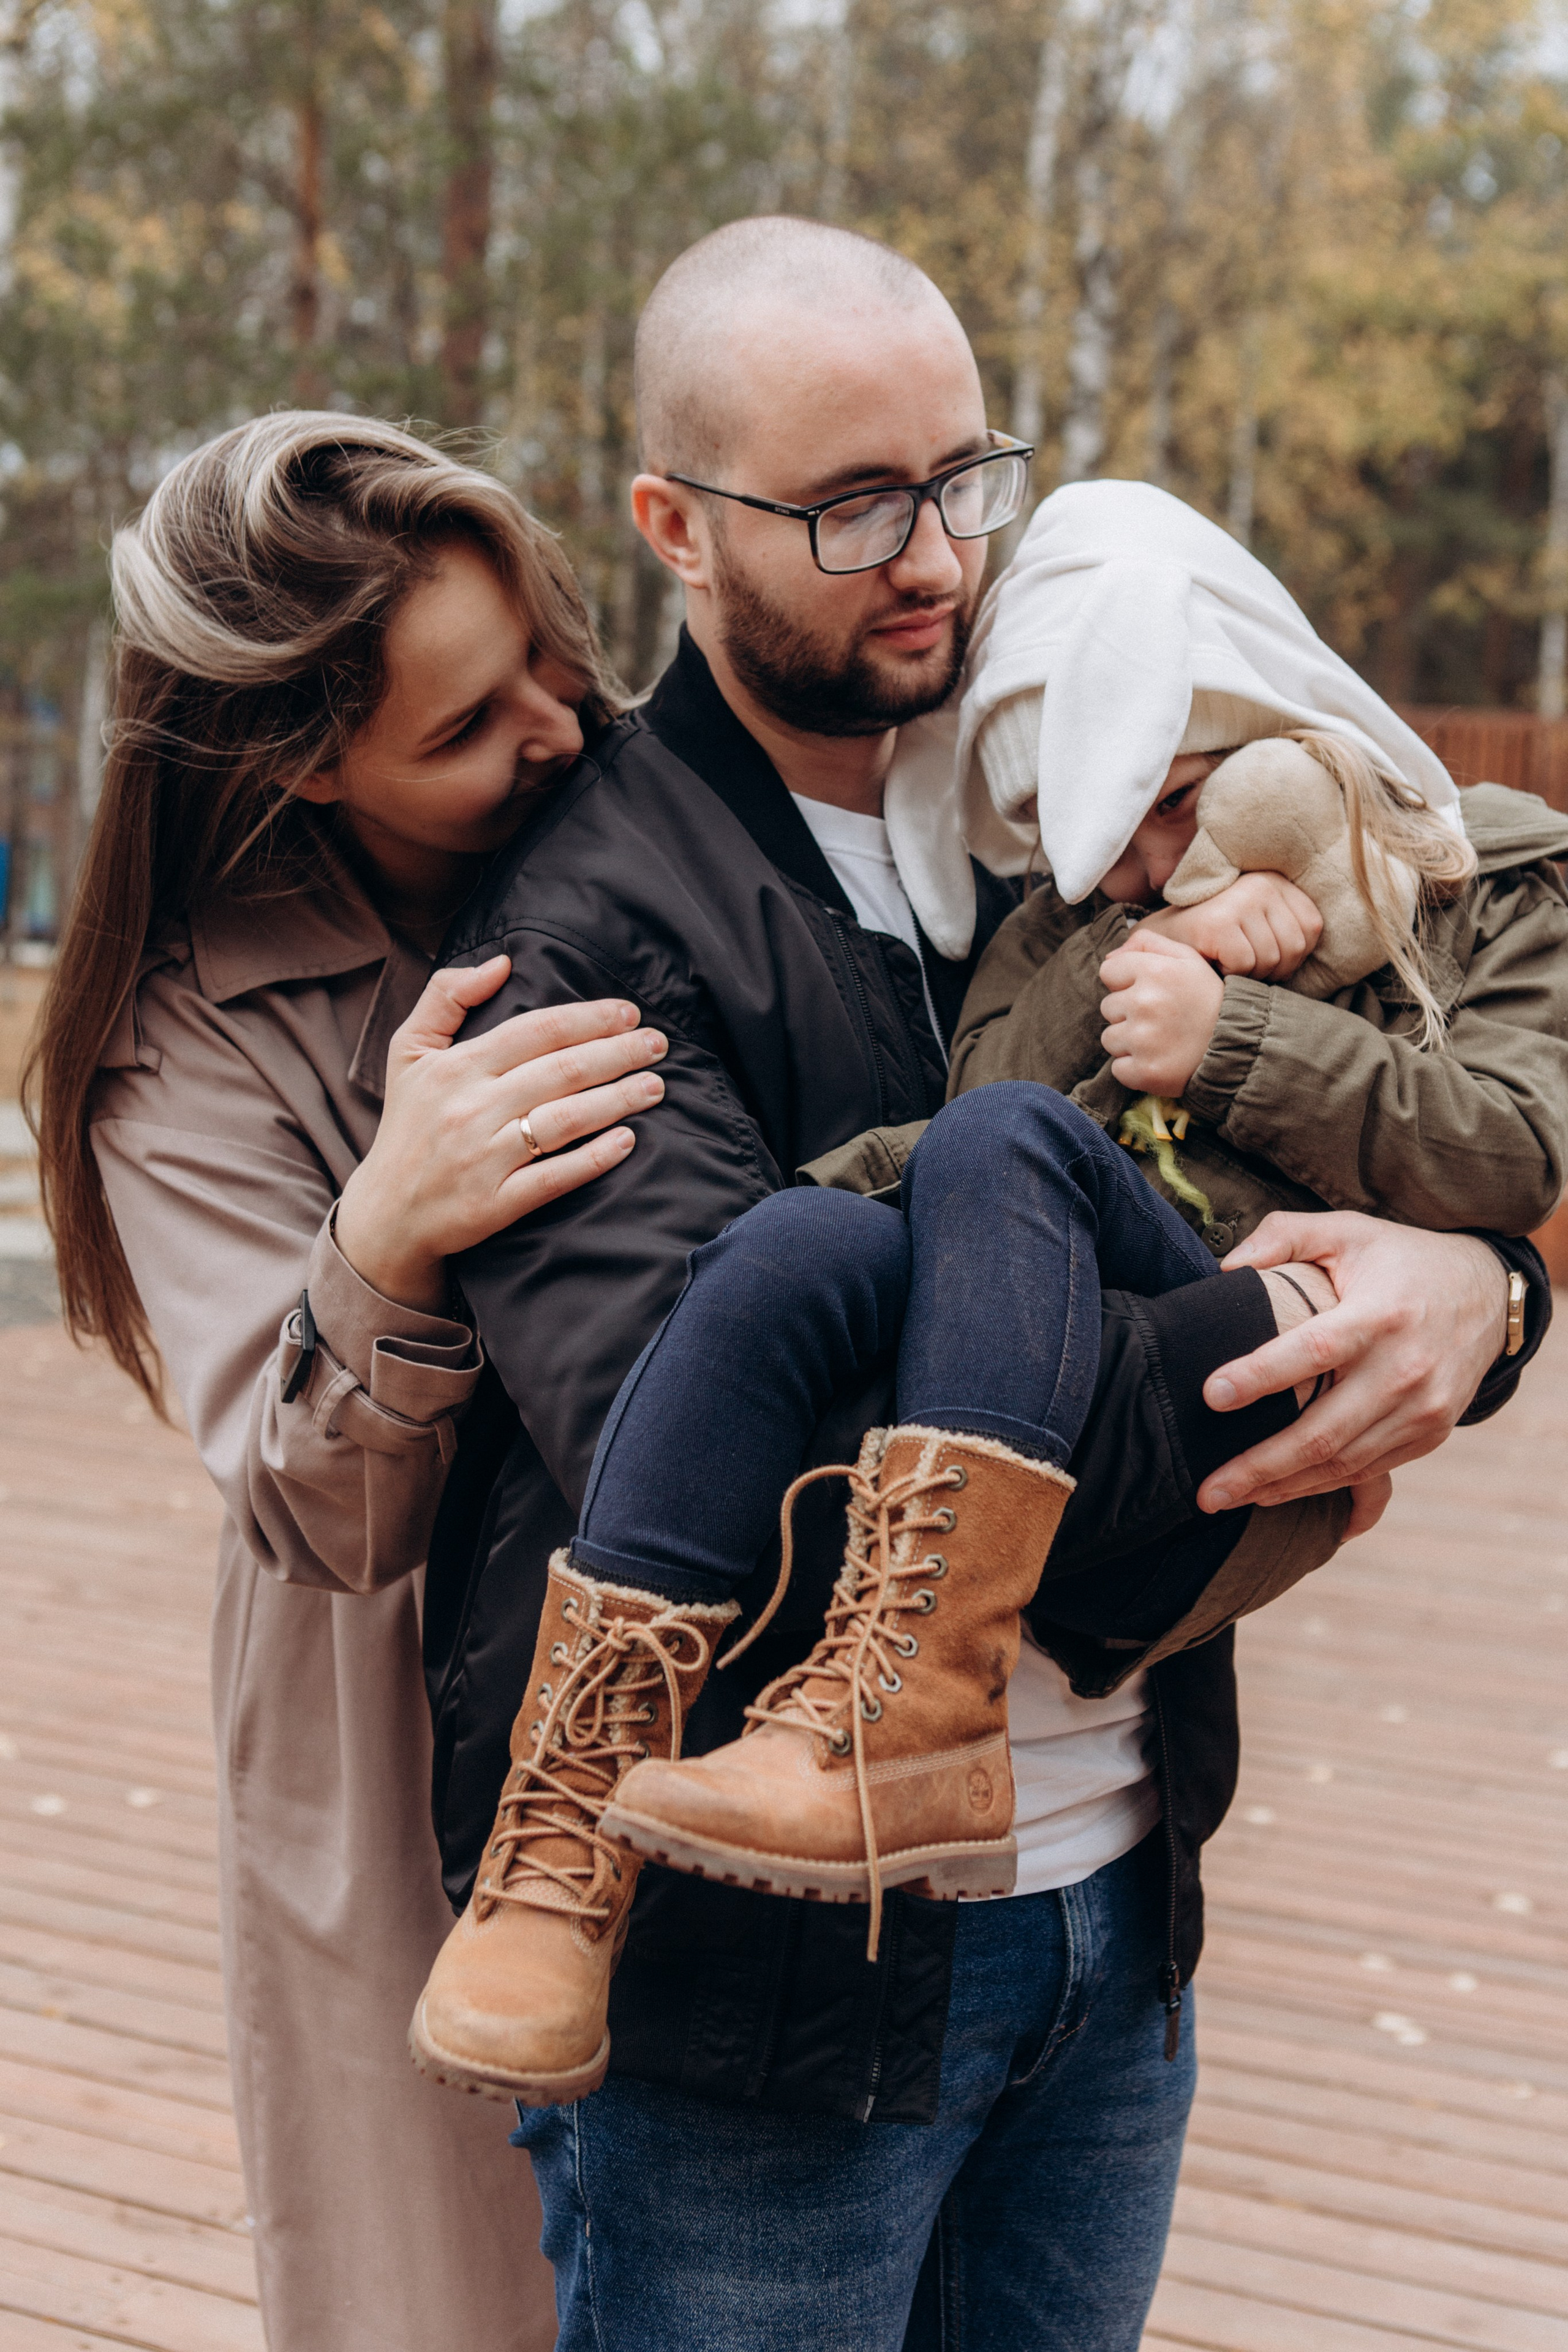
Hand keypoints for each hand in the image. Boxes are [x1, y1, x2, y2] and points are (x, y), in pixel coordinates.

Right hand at [335, 958, 667, 1311]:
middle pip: (561, 1071)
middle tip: (658, 1045)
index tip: (629, 1014)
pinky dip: (594, 1158)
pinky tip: (628, 1141)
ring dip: (618, 1099)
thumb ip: (446, 996)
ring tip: (655, 1086)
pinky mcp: (496, 1204)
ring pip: (565, 1120)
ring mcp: (484, 1158)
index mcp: (455, 1067)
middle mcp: (470, 1109)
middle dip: (618, 1054)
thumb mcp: (408, 1051)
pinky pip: (555, 1177)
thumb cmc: (408, 1124)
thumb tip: (501, 962)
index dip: (588, 1018)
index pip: (535, 1031)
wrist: (388, 1211)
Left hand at [1099, 931, 1224, 1094]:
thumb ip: (1148, 943)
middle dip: (1128, 1012)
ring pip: (1110, 1038)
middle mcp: (1146, 1002)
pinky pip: (1118, 1068)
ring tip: (1161, 1040)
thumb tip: (1109, 955)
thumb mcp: (1188, 959)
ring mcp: (1143, 1040)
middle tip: (1161, 1019)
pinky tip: (1160, 1060)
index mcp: (1155, 970)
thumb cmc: (1208, 1000)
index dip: (1126, 982)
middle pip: (1108, 1006)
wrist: (1238, 1046)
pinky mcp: (1144, 1071)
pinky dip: (1134, 1068)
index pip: (1108, 971)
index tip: (1150, 992)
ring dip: (1130, 1041)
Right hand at [1136, 872, 1322, 977]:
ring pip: (1273, 959)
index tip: (1262, 953)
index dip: (1292, 954)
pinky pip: (1247, 965)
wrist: (1156, 940)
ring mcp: (1240, 900)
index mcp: (1274, 880)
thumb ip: (1288, 925)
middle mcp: (1260, 884)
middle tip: (1243, 962)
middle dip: (1273, 968)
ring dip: (1251, 973)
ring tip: (1227, 960)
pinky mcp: (1220, 923)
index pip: (1312, 928)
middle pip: (1295, 946)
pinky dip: (1231, 975)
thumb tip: (1345, 944)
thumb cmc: (1211, 939)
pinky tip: (1214, 962)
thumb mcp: (1256, 922)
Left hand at [1195, 1212, 1508, 1512]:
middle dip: (1258, 1465)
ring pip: (1343, 1463)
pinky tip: (1275, 1493)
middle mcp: (1407, 1369)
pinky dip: (1319, 1487)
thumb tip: (1226, 1267)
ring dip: (1282, 1487)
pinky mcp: (1431, 1433)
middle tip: (1206, 1490)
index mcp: (1381, 1315)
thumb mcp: (1347, 1229)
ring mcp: (1423, 1409)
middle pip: (1324, 1431)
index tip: (1210, 1396)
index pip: (1314, 1351)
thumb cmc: (1400, 1260)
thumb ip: (1283, 1235)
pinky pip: (1369, 1472)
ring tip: (1228, 1498)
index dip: (1260, 1376)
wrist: (1487, 1294)